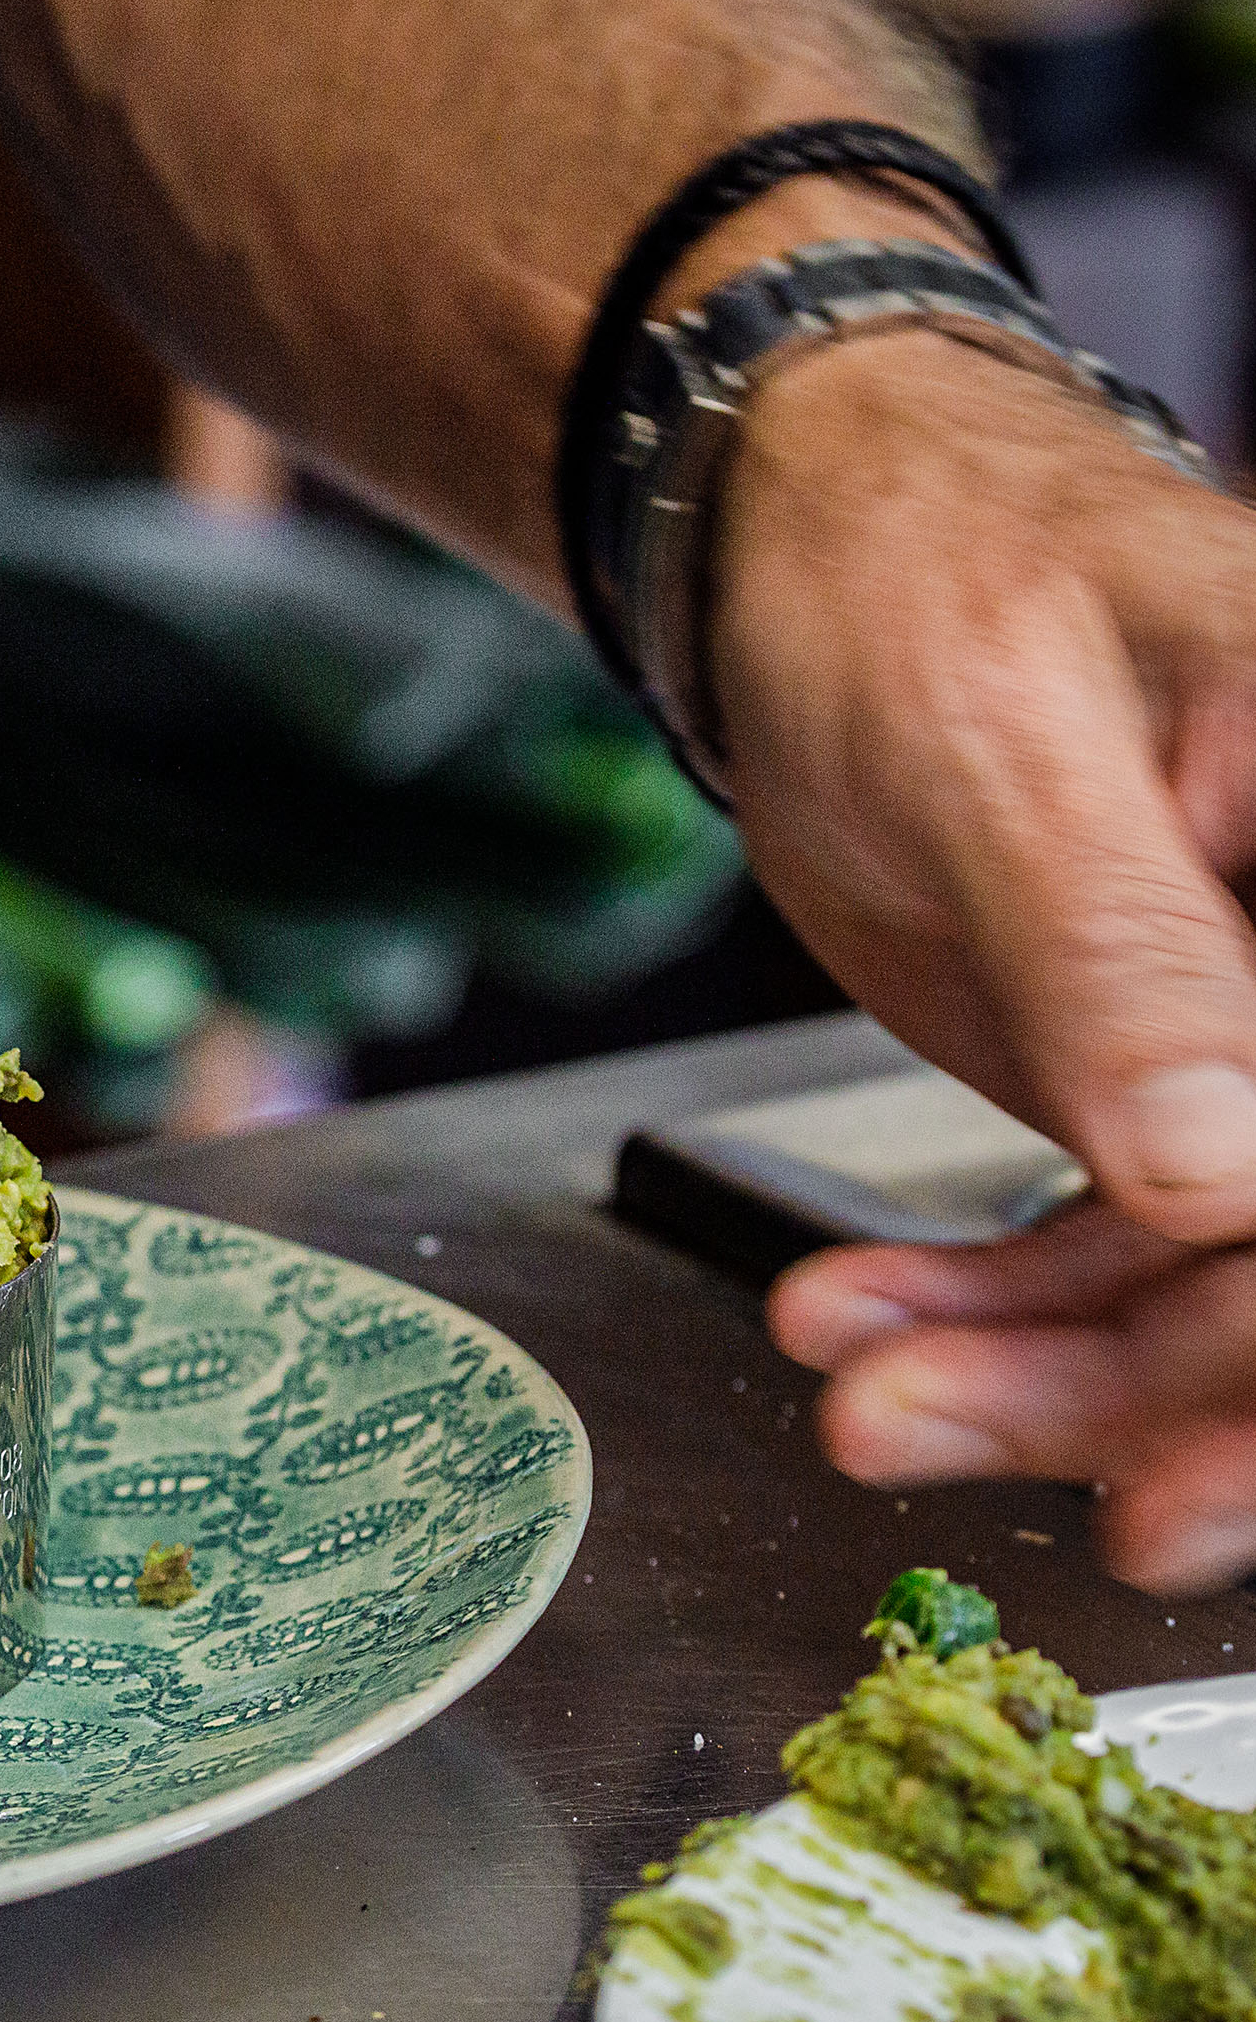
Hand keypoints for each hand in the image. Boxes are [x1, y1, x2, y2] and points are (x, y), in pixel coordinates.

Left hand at [711, 329, 1255, 1588]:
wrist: (807, 548)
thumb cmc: (918, 575)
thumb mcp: (1000, 749)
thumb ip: (1127, 961)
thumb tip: (1223, 1182)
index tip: (1193, 1469)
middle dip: (1171, 1395)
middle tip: (991, 1473)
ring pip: (1221, 1291)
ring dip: (1044, 1382)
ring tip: (854, 1396)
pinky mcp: (1171, 1090)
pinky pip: (1119, 1260)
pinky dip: (988, 1323)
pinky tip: (858, 1328)